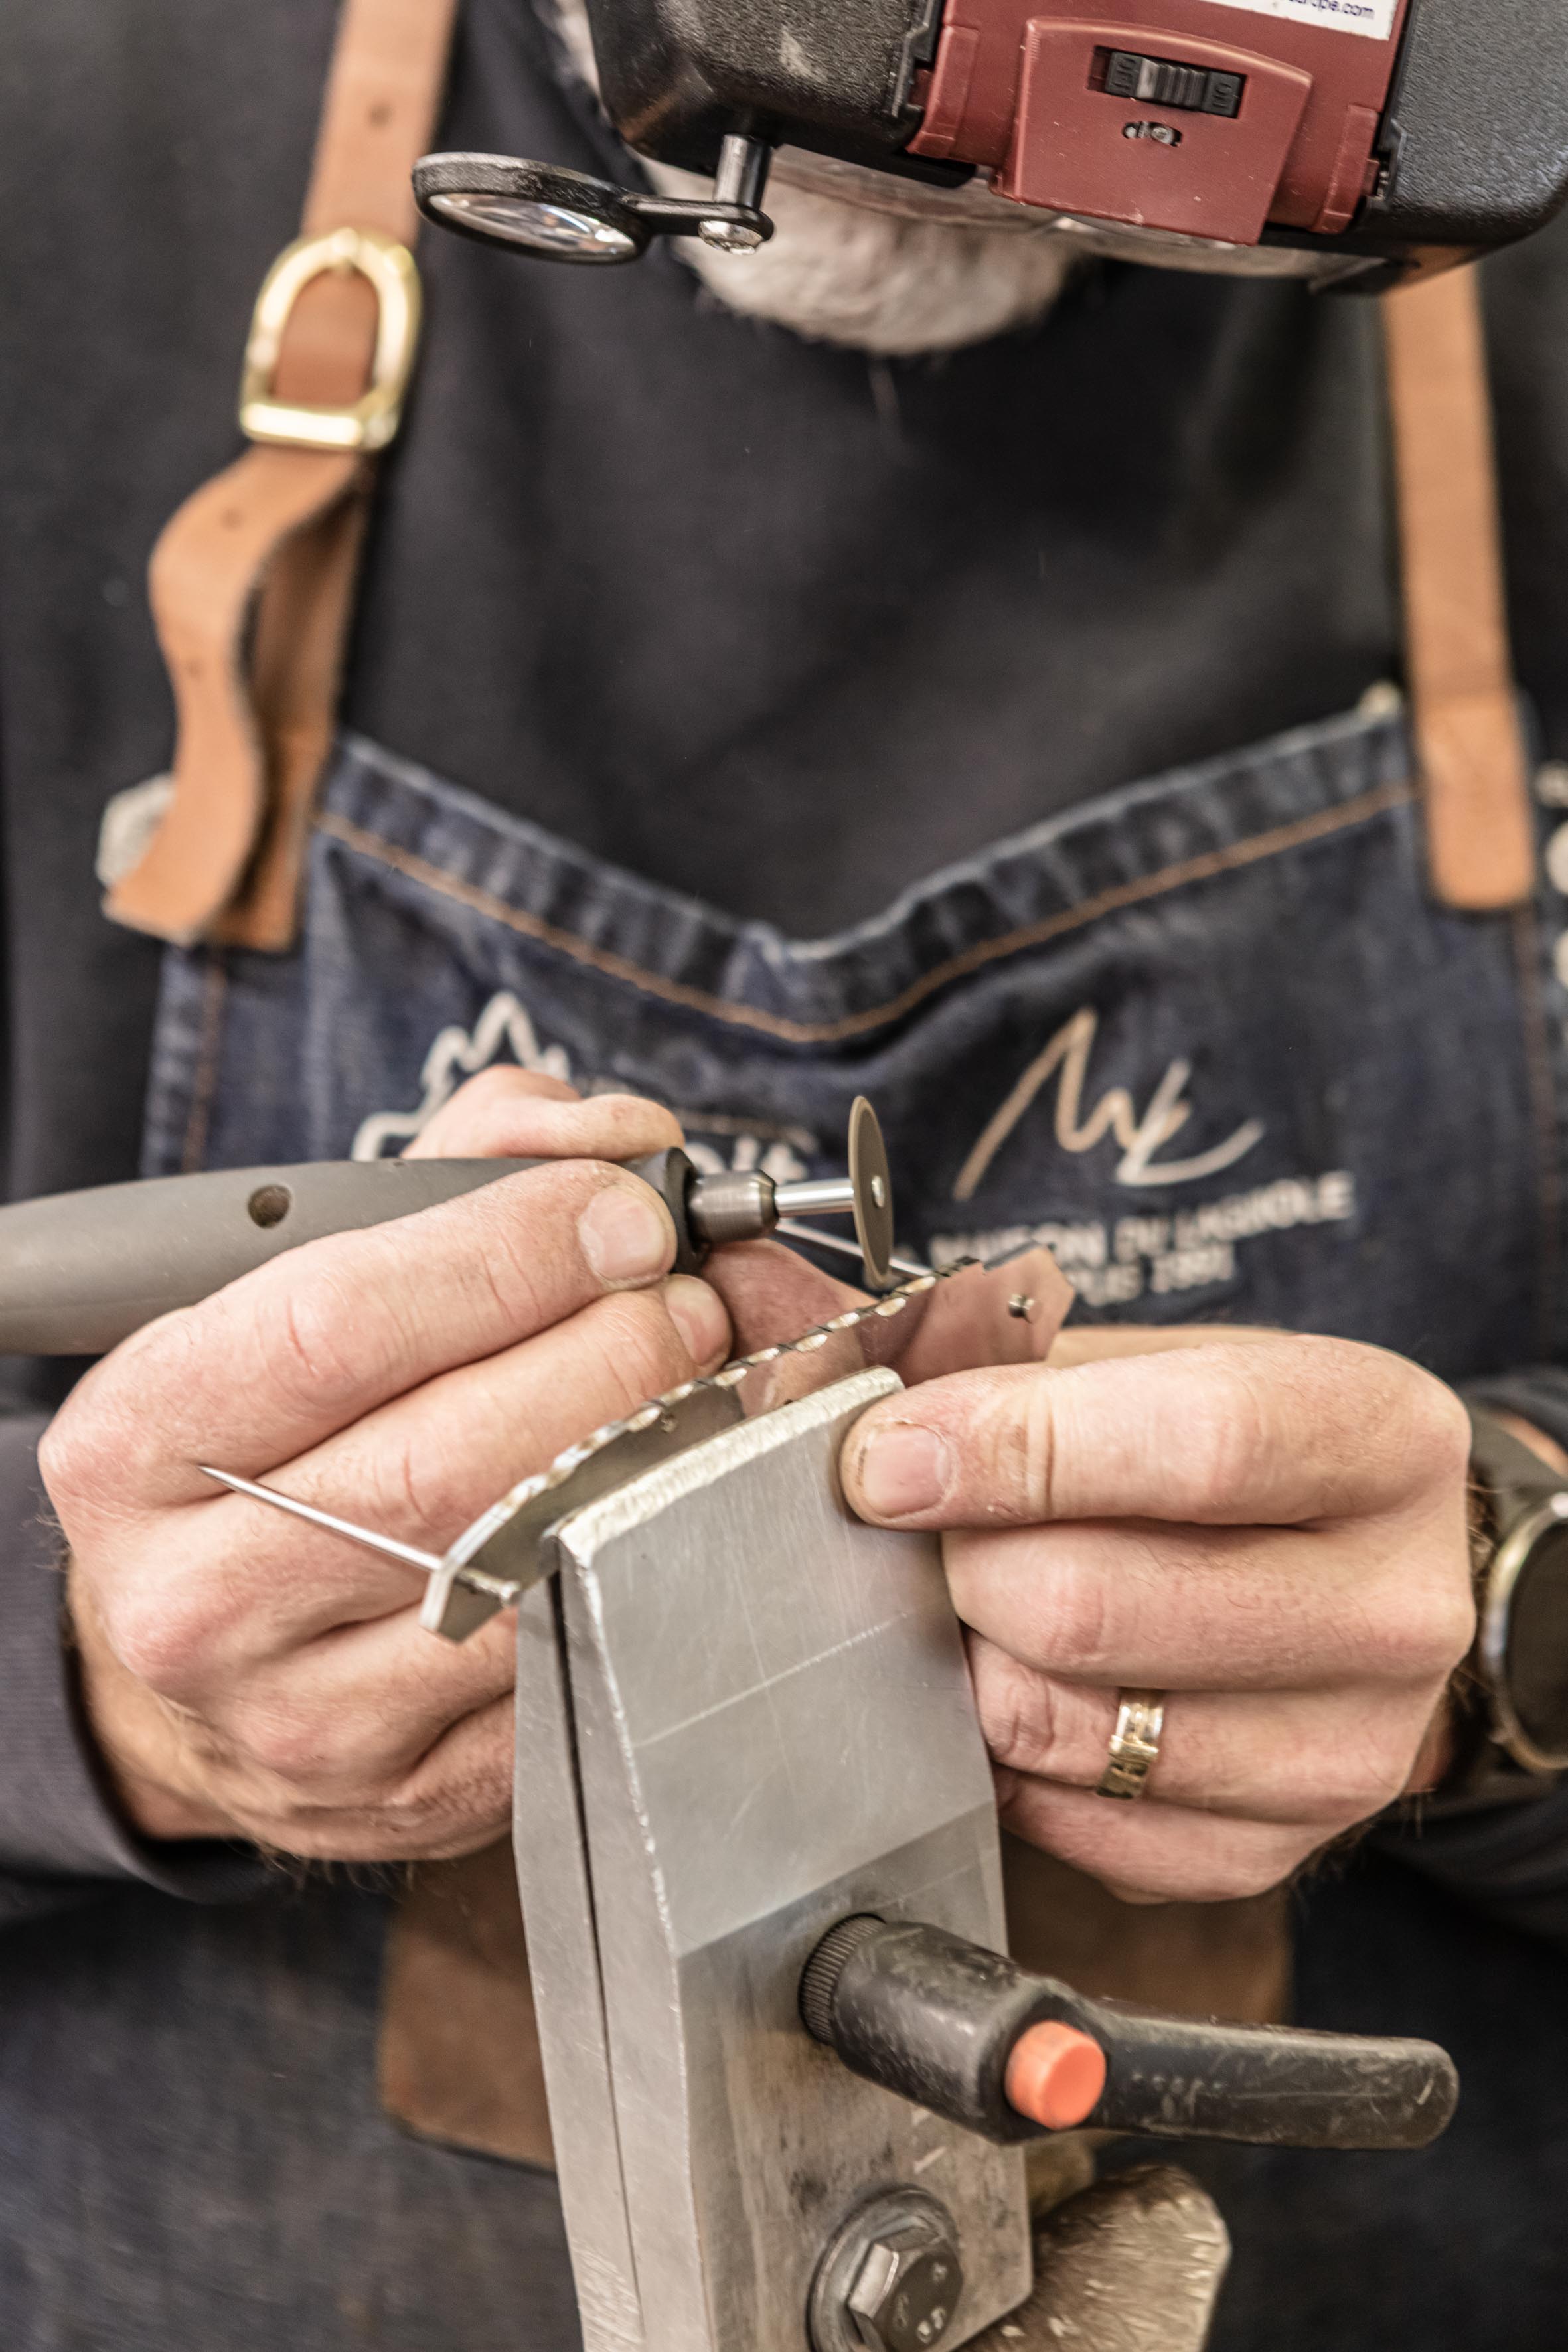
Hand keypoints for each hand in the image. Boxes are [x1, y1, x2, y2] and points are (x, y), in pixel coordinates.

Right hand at [51, 1071, 730, 1859]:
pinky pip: (577, 1665)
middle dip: (614, 1353)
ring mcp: (306, 1716)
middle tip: (686, 1302)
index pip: (337, 1326)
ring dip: (658, 1455)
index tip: (623, 1217)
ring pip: (529, 1574)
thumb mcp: (313, 1274)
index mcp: (138, 1443)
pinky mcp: (418, 1794)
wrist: (211, 1649)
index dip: (511, 1255)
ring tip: (697, 1385)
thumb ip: (466, 1168)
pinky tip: (677, 1497)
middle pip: (453, 1461)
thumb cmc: (280, 1430)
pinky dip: (658, 1565)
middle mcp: (198, 1595)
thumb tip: (619, 1149)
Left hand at [840, 1327, 1474, 1902]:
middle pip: (1096, 1607)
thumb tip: (865, 1431)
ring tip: (972, 1610)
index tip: (890, 1459)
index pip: (1195, 1445)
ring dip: (969, 1664)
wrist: (1364, 1576)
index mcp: (1385, 1442)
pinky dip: (1004, 1761)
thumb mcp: (1166, 1363)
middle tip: (923, 1537)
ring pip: (1064, 1728)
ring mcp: (1342, 1753)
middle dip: (960, 1566)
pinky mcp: (1271, 1854)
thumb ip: (1024, 1379)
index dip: (1011, 1448)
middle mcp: (1393, 1610)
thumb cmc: (1241, 1453)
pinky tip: (1019, 1687)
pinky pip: (1070, 1823)